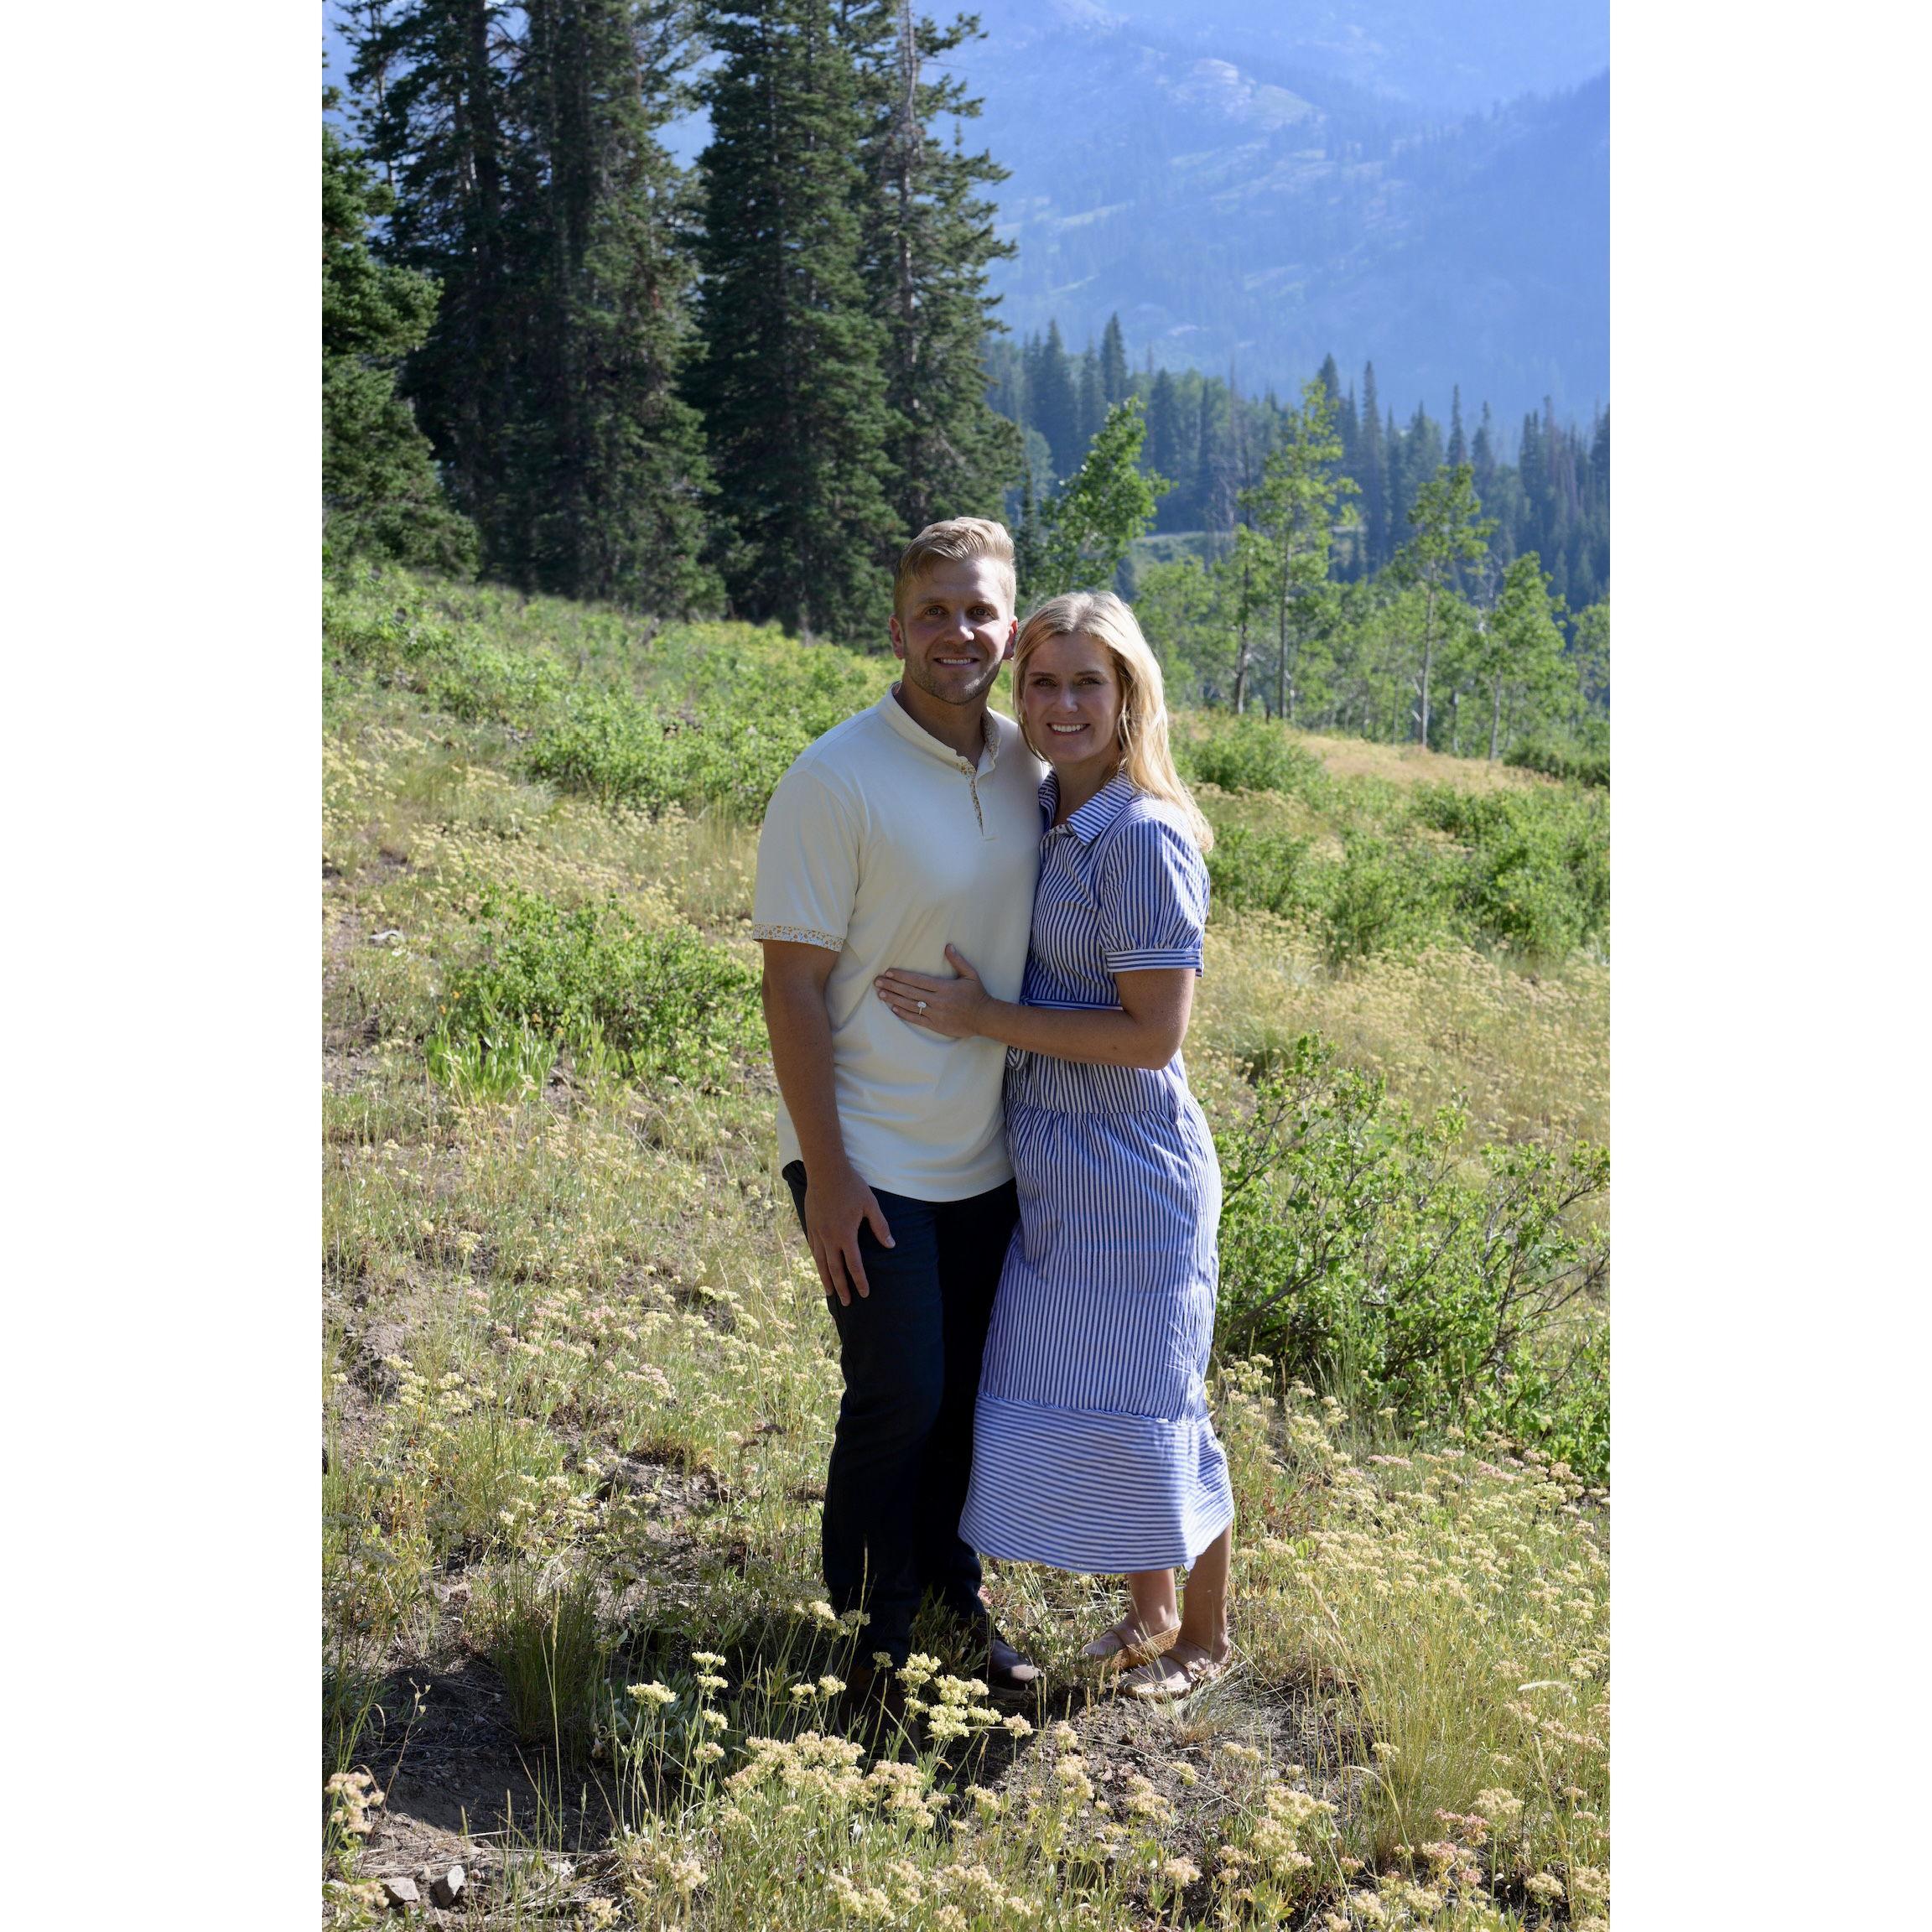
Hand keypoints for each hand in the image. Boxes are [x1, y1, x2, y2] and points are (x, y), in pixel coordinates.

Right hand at [803, 1162, 892, 1305]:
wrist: (825, 1170)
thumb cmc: (851, 1186)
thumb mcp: (870, 1204)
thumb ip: (880, 1226)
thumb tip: (890, 1245)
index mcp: (846, 1235)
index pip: (854, 1265)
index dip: (860, 1281)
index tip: (864, 1294)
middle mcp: (829, 1238)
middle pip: (835, 1269)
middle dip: (842, 1287)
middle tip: (846, 1303)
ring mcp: (817, 1232)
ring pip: (821, 1262)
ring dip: (826, 1279)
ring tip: (830, 1292)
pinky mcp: (810, 1225)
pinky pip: (814, 1249)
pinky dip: (818, 1262)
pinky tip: (820, 1267)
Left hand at [874, 945, 989, 1038]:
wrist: (985, 1018)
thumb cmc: (978, 995)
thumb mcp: (971, 975)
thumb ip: (958, 961)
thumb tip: (948, 946)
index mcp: (944, 987)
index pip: (918, 980)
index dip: (901, 976)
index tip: (888, 972)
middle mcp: (937, 1000)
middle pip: (910, 992)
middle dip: (892, 986)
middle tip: (877, 982)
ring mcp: (936, 1014)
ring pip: (910, 1005)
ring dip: (894, 999)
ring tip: (881, 994)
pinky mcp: (936, 1025)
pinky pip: (917, 1019)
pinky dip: (904, 1014)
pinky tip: (893, 1009)